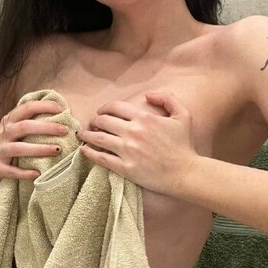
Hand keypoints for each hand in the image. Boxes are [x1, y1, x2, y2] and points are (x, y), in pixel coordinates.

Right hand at [0, 98, 68, 183]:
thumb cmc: (6, 143)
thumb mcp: (13, 128)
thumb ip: (29, 121)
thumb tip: (59, 114)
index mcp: (9, 121)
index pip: (26, 108)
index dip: (43, 106)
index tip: (61, 109)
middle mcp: (3, 134)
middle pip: (24, 127)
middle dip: (46, 127)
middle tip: (64, 130)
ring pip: (19, 149)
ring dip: (40, 149)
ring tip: (57, 150)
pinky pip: (12, 171)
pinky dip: (25, 173)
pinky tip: (38, 173)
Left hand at [77, 90, 200, 194]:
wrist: (185, 173)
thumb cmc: (184, 145)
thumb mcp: (182, 115)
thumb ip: (167, 98)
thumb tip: (148, 94)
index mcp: (144, 118)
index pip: (115, 107)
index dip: (104, 108)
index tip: (101, 112)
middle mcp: (133, 132)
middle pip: (103, 121)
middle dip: (94, 121)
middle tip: (91, 124)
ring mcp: (127, 150)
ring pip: (98, 138)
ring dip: (87, 135)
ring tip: (82, 135)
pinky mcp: (125, 168)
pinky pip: (101, 158)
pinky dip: (89, 153)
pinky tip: (84, 150)